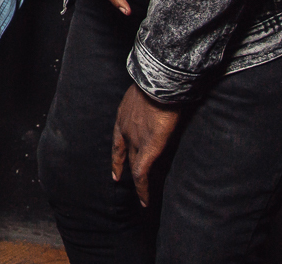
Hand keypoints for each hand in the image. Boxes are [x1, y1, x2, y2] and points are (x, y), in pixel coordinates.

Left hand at [111, 84, 182, 206]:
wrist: (159, 82)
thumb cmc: (159, 81)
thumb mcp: (150, 89)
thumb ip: (153, 98)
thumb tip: (165, 97)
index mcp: (125, 113)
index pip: (118, 135)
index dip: (118, 148)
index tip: (116, 158)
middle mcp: (126, 127)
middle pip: (123, 151)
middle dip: (120, 164)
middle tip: (117, 178)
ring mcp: (135, 139)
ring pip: (134, 166)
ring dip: (137, 182)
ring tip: (140, 197)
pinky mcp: (148, 148)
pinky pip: (142, 174)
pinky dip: (143, 189)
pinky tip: (144, 201)